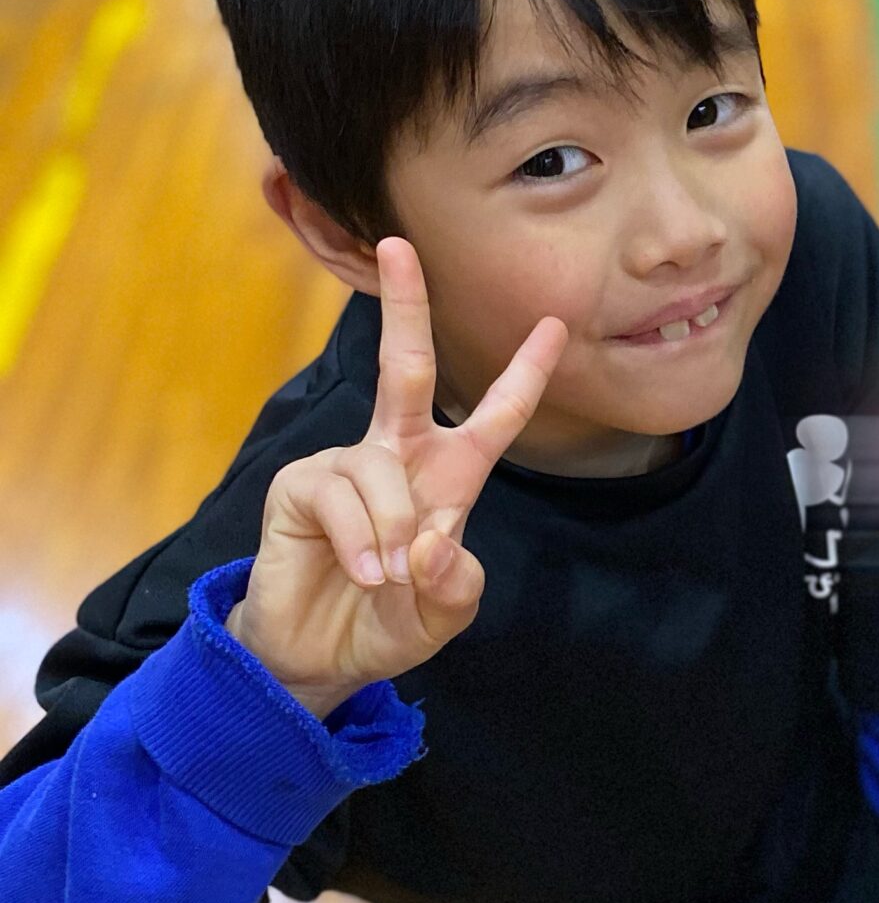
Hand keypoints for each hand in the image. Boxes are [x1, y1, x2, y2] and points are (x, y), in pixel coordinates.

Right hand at [227, 239, 567, 716]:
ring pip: (381, 473)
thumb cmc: (389, 622)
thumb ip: (456, 583)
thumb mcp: (444, 612)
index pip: (496, 415)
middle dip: (405, 305)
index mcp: (450, 475)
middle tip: (399, 246)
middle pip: (405, 367)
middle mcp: (397, 455)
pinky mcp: (301, 484)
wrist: (320, 656)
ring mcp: (346, 464)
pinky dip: (359, 541)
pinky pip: (342, 497)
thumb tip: (432, 545)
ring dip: (392, 532)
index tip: (553, 323)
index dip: (525, 372)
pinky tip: (360, 572)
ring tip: (383, 577)